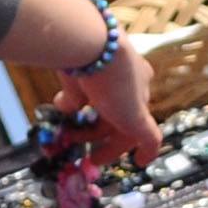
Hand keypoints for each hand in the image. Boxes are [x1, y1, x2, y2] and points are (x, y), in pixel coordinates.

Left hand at [63, 40, 164, 163]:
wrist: (92, 46)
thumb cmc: (117, 86)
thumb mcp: (137, 119)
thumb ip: (148, 140)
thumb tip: (145, 161)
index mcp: (142, 92)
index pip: (133, 126)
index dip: (117, 147)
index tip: (99, 161)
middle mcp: (124, 80)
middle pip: (110, 116)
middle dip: (95, 137)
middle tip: (79, 152)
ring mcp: (100, 73)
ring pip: (92, 104)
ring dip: (81, 123)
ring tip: (66, 136)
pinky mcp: (80, 66)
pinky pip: (74, 89)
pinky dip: (67, 102)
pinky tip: (60, 109)